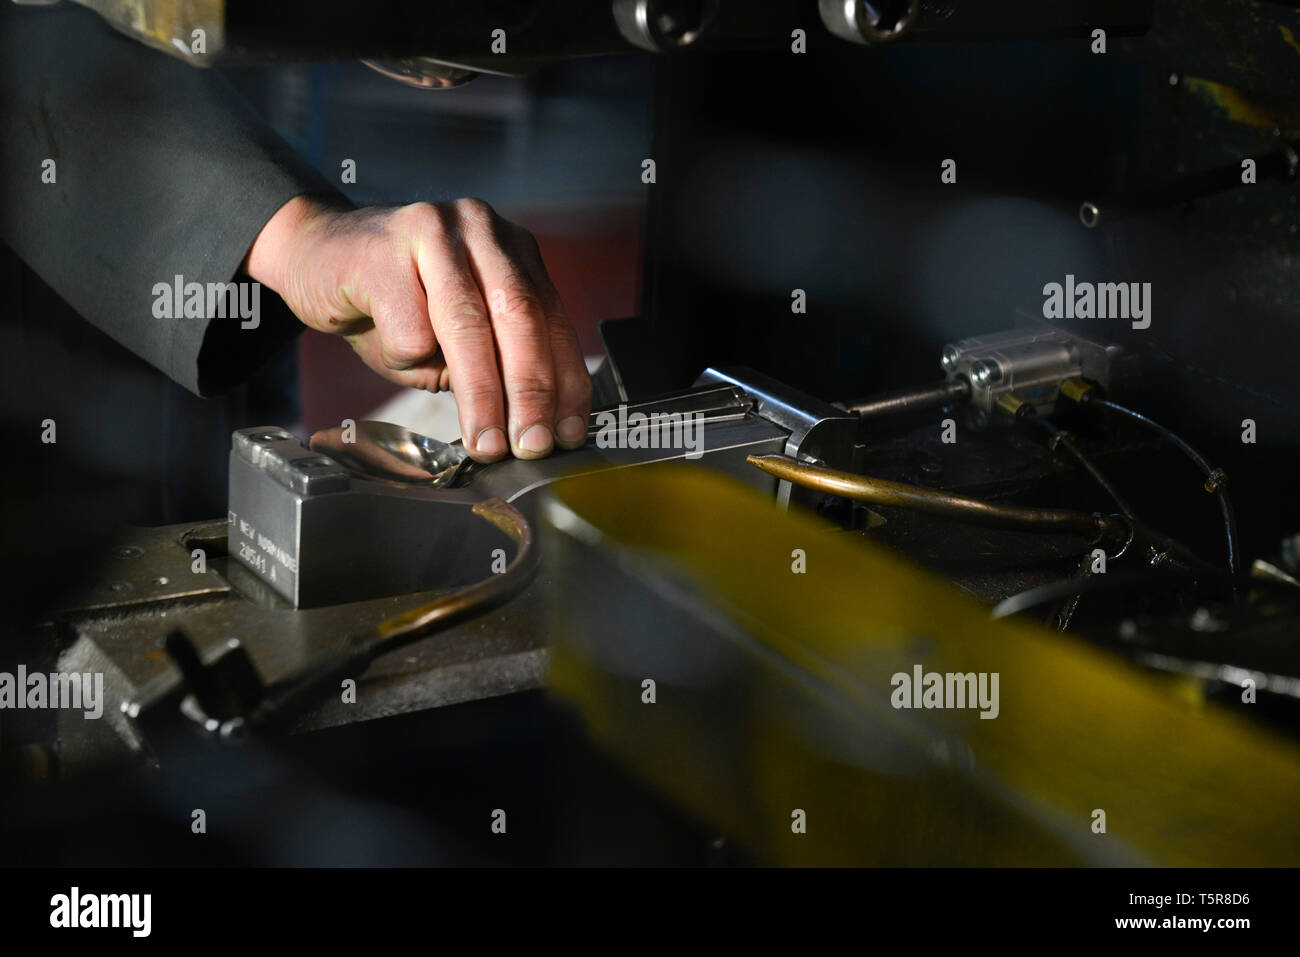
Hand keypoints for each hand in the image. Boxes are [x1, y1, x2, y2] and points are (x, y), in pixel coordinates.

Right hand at [244, 196, 591, 461]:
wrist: (311, 256)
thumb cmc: (390, 302)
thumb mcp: (452, 337)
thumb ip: (492, 364)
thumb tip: (528, 427)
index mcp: (510, 250)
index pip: (551, 321)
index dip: (564, 382)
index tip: (568, 433)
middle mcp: (480, 230)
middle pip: (520, 320)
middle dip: (529, 393)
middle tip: (530, 446)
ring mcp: (432, 231)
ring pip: (470, 325)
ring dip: (482, 394)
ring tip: (487, 443)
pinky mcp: (383, 251)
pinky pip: (409, 329)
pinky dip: (407, 359)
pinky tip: (393, 353)